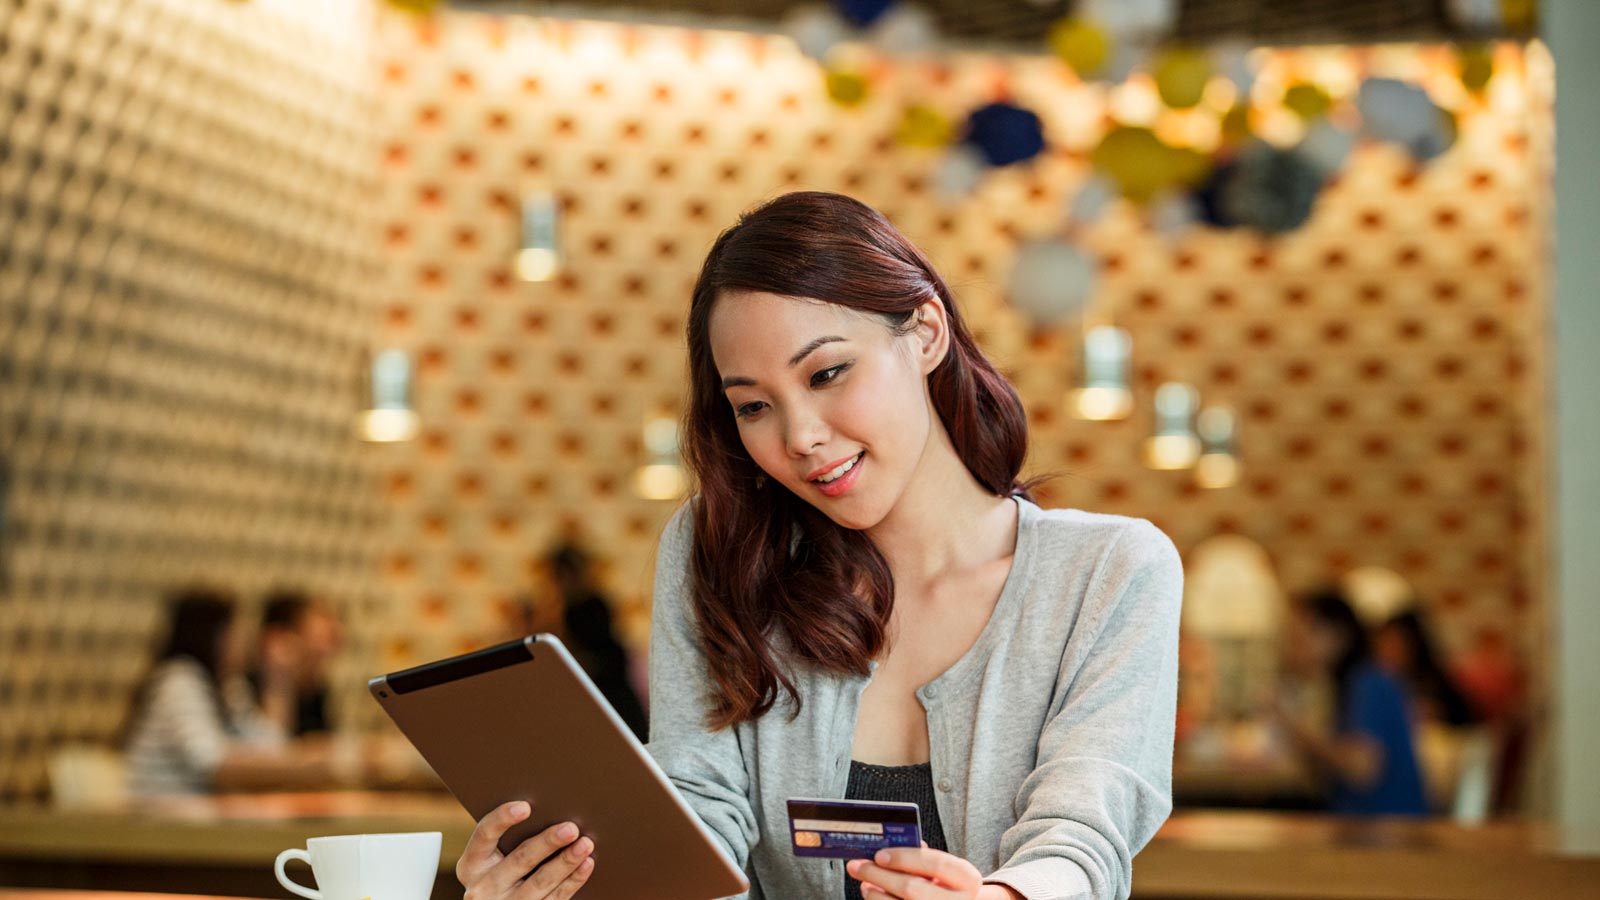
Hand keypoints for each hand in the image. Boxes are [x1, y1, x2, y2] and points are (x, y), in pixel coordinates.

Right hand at [457, 801, 594, 899]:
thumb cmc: (498, 875)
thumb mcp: (490, 862)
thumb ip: (508, 841)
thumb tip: (548, 809)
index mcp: (471, 865)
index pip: (484, 836)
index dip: (502, 819)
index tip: (525, 806)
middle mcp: (484, 887)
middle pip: (520, 859)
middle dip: (547, 843)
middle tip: (571, 828)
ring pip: (540, 881)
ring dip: (566, 861)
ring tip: (585, 844)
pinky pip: (554, 898)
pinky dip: (572, 880)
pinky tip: (586, 864)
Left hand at [846, 842, 990, 899]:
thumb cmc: (949, 885)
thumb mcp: (945, 869)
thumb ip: (923, 857)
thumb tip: (889, 848)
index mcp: (967, 879)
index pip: (936, 863)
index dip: (905, 857)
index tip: (880, 854)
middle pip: (912, 888)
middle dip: (879, 875)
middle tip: (859, 866)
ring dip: (875, 894)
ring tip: (865, 883)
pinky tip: (874, 895)